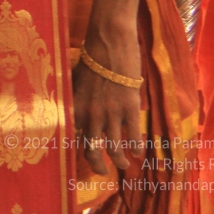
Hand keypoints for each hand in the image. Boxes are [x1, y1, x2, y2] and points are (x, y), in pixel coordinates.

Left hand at [73, 25, 144, 174]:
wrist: (109, 42)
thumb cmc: (91, 57)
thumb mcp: (76, 80)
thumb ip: (77, 100)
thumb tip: (75, 113)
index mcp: (75, 107)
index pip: (74, 138)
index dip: (79, 151)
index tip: (84, 157)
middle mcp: (90, 114)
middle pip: (92, 150)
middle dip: (98, 165)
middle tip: (102, 171)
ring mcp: (110, 113)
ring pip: (114, 148)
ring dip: (120, 161)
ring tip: (124, 166)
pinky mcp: (129, 108)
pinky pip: (133, 136)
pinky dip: (137, 149)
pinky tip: (139, 154)